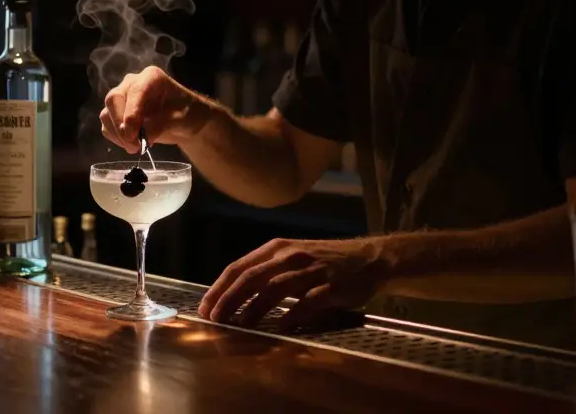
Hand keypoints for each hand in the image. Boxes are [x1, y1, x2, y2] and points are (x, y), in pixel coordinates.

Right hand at [100, 66, 211, 152]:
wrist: (185, 122)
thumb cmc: (186, 114)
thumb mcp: (179, 119)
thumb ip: (159, 125)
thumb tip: (142, 138)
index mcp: (151, 77)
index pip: (135, 91)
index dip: (131, 113)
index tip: (134, 134)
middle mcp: (132, 83)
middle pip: (113, 99)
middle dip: (120, 124)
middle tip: (134, 144)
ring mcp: (122, 98)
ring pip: (107, 114)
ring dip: (118, 134)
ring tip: (136, 147)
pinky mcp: (116, 114)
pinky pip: (107, 126)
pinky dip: (116, 138)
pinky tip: (132, 144)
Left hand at [198, 237, 390, 332]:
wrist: (369, 259)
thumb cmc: (326, 261)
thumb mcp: (293, 257)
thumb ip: (267, 271)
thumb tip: (233, 295)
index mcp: (277, 248)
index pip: (239, 266)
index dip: (219, 287)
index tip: (206, 307)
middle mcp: (290, 255)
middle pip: (252, 277)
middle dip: (229, 298)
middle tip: (215, 318)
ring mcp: (312, 269)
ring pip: (275, 287)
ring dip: (254, 307)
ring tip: (240, 324)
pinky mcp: (332, 285)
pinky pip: (309, 301)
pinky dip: (293, 314)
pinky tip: (281, 327)